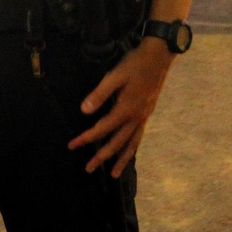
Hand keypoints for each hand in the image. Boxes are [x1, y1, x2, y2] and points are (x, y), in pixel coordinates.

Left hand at [67, 39, 173, 176]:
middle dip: (102, 157)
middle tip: (88, 169)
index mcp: (126, 109)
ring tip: (114, 175)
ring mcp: (144, 117)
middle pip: (117, 143)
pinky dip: (132, 149)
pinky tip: (128, 153)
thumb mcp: (115, 75)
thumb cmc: (135, 64)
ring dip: (121, 160)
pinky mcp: (147, 114)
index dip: (86, 138)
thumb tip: (84, 111)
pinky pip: (139, 137)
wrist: (159, 57)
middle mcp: (136, 118)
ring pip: (131, 144)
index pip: (102, 128)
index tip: (72, 146)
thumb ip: (99, 94)